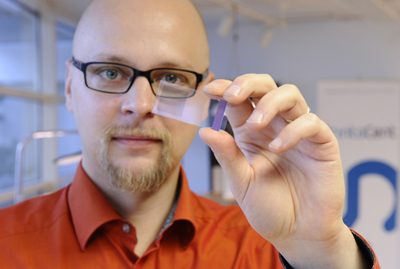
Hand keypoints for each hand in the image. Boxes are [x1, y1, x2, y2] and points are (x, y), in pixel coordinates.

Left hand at [199, 74, 364, 267]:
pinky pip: (310, 122)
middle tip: (232, 95)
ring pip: (290, 95)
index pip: (239, 101)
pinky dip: (293, 130)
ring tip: (255, 126)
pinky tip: (278, 148)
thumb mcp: (241, 183)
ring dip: (269, 103)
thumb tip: (205, 131)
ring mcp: (298, 132)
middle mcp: (274, 127)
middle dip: (248, 83)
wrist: (298, 233)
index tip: (210, 89)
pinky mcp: (321, 143)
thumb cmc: (269, 208)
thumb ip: (227, 156)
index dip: (226, 89)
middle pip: (266, 86)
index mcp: (251, 134)